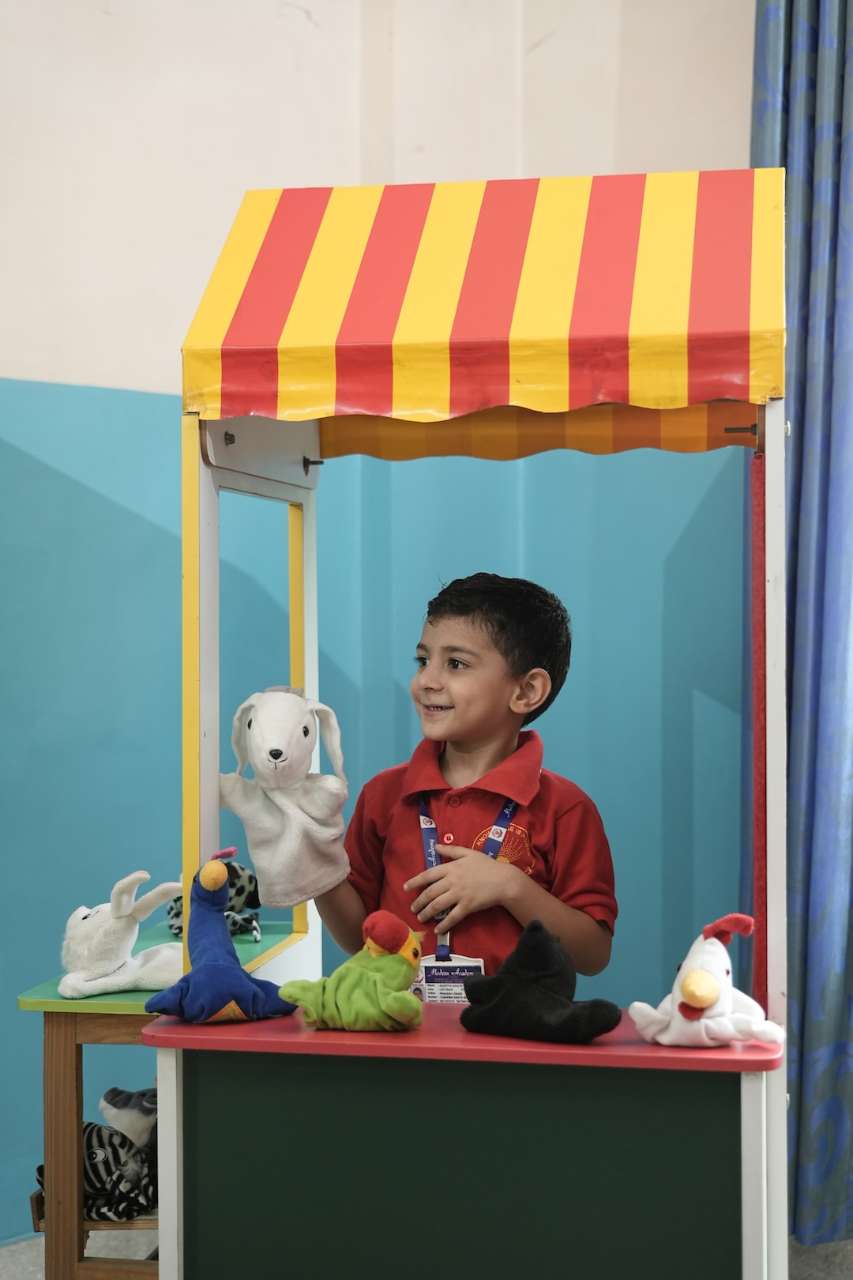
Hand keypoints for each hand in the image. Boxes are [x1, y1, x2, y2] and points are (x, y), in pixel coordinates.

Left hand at [404, 846, 518, 932]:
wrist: (504, 880)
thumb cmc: (487, 865)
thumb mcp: (468, 853)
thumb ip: (451, 850)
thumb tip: (436, 846)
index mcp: (451, 868)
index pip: (428, 875)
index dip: (415, 882)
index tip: (405, 888)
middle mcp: (452, 881)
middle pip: (430, 892)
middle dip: (419, 901)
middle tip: (413, 908)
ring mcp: (459, 895)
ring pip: (438, 906)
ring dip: (427, 913)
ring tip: (420, 918)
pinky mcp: (467, 907)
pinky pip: (453, 917)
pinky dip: (444, 924)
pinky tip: (437, 929)